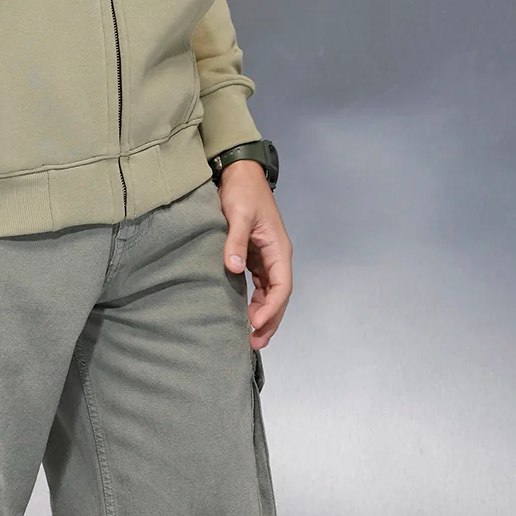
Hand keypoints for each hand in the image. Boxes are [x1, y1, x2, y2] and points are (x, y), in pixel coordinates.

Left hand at [218, 160, 291, 349]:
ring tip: (250, 337)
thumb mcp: (238, 214)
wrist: (240, 173)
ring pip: (270, 293)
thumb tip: (234, 268)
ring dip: (263, 315)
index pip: (282, 286)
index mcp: (279, 249)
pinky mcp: (255, 256)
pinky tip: (244, 314)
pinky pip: (259, 285)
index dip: (272, 307)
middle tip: (254, 342)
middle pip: (279, 296)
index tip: (255, 323)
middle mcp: (276, 256)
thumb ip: (236, 240)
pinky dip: (255, 302)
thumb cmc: (242, 191)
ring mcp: (267, 257)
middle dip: (270, 320)